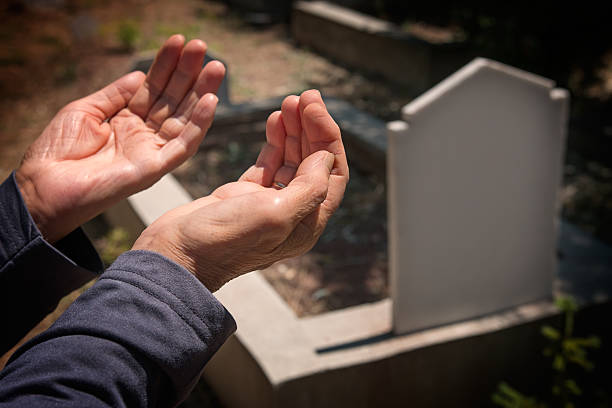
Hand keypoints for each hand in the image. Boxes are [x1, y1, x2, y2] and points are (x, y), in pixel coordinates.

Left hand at [15, 35, 224, 242]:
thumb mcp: (85, 110)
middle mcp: (143, 134)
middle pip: (173, 99)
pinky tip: (210, 102)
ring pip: (184, 118)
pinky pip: (183, 145)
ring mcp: (151, 151)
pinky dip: (199, 125)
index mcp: (126, 119)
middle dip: (188, 73)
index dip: (166, 65)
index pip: (153, 87)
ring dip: (202, 93)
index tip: (178, 42)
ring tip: (216, 67)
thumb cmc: (58, 151)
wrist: (45, 186)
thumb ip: (115, 94)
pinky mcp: (155, 168)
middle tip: (202, 46)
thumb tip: (140, 74)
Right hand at [133, 91, 348, 290]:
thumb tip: (327, 157)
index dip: (328, 137)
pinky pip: (269, 162)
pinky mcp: (244, 195)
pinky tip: (274, 120)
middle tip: (305, 96)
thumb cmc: (224, 240)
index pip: (332, 173)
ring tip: (289, 102)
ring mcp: (268, 203)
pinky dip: (274, 141)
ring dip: (293, 130)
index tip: (314, 107)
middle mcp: (292, 213)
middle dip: (312, 127)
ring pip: (291, 159)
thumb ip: (308, 188)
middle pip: (313, 162)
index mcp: (307, 222)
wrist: (176, 252)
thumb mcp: (274, 215)